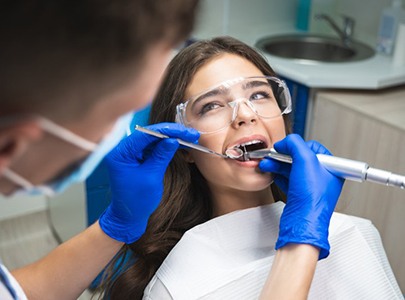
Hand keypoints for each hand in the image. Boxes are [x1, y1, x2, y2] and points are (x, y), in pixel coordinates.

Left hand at [99, 122, 198, 243]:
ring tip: (189, 138)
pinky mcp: (137, 157)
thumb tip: (173, 139)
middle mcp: (123, 150)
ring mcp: (131, 153)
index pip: (145, 134)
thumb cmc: (136, 201)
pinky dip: (166, 146)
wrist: (128, 216)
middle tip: (190, 134)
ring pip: (153, 139)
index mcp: (121, 153)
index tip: (183, 131)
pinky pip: (153, 147)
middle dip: (171, 133)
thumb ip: (161, 156)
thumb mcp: (152, 177)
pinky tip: (180, 144)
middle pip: (150, 134)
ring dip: (171, 138)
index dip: (166, 131)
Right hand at [259, 134, 343, 258]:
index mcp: (331, 168)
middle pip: (299, 158)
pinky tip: (272, 173)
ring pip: (292, 169)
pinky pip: (288, 180)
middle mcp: (322, 177)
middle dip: (283, 156)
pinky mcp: (299, 195)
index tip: (284, 147)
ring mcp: (310, 187)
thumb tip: (286, 141)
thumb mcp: (305, 160)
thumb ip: (296, 144)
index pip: (313, 148)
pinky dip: (278, 175)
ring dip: (277, 164)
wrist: (302, 223)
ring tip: (267, 164)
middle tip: (272, 156)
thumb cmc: (311, 198)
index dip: (296, 146)